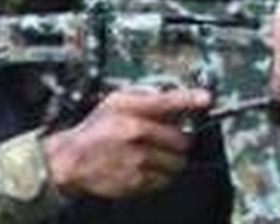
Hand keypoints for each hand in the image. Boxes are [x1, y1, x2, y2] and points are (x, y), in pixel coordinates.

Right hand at [43, 88, 210, 199]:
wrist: (72, 160)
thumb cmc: (96, 130)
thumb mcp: (115, 103)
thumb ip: (145, 100)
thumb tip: (175, 102)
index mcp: (130, 110)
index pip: (168, 101)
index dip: (190, 99)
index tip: (206, 99)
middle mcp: (135, 132)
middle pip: (181, 139)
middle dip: (180, 140)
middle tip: (169, 139)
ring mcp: (137, 158)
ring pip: (177, 162)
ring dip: (172, 160)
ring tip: (154, 155)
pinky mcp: (137, 181)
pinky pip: (165, 180)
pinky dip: (161, 175)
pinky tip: (145, 167)